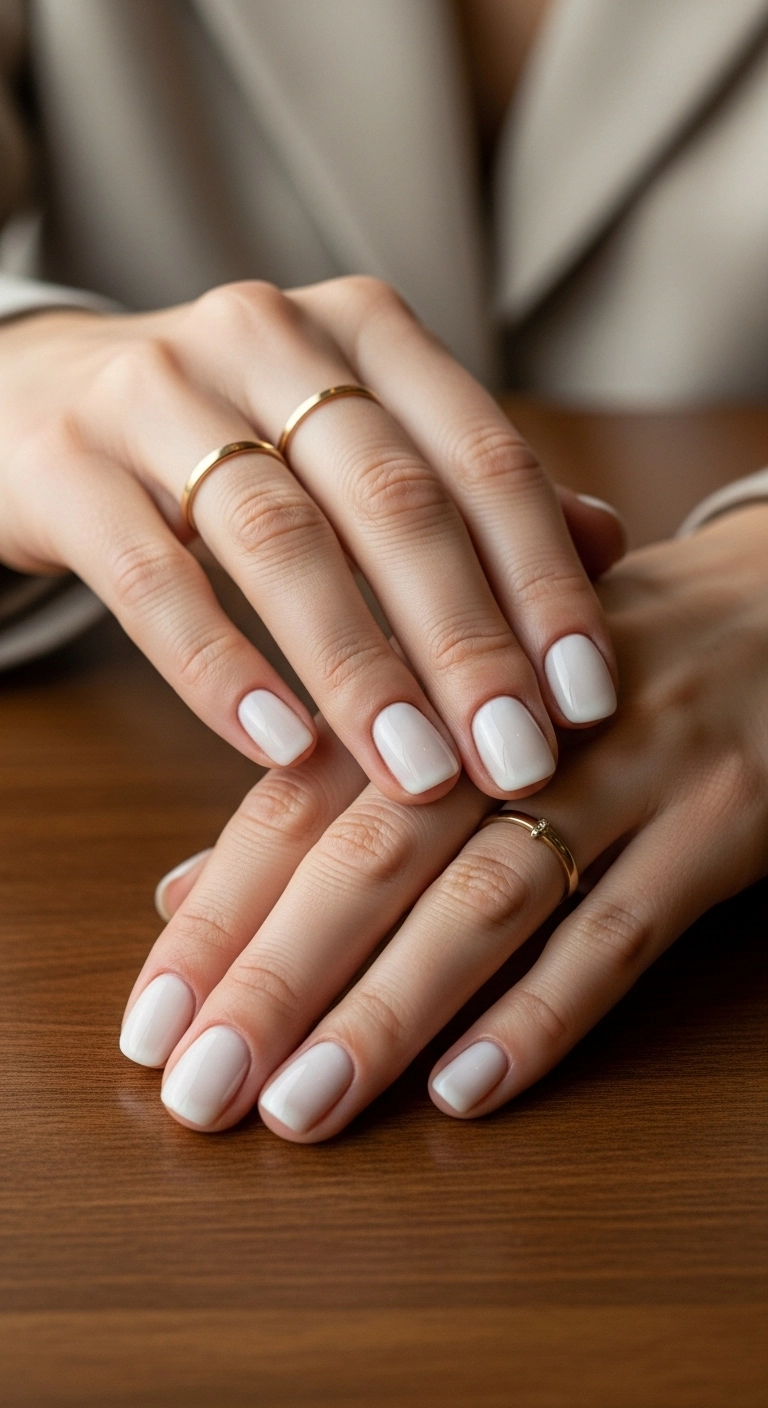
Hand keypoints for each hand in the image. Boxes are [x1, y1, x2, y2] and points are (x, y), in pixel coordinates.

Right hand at [0, 279, 616, 801]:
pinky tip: (279, 746)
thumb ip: (470, 489)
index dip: (543, 580)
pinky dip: (222, 669)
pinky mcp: (66, 462)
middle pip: (392, 499)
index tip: (587, 697)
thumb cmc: (230, 436)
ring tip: (414, 774)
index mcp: (362, 327)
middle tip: (515, 758)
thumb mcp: (355, 442)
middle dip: (465, 640)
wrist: (39, 393)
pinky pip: (153, 577)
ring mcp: (157, 390)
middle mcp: (267, 335)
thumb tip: (607, 545)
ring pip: (279, 538)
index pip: (481, 456)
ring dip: (359, 668)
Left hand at [119, 504, 767, 1137]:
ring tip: (303, 1106)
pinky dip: (545, 1012)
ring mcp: (631, 761)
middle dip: (279, 974)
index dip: (221, 909)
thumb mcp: (465, 689)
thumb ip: (329, 789)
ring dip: (390, 1009)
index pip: (300, 795)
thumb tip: (186, 886)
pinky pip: (628, 928)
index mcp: (439, 672)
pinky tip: (468, 1089)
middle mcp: (520, 714)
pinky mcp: (725, 814)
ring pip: (492, 893)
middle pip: (378, 847)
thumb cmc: (598, 656)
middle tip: (202, 1085)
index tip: (152, 1020)